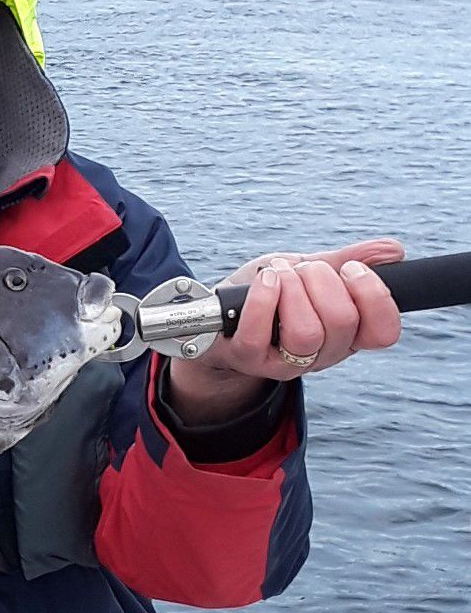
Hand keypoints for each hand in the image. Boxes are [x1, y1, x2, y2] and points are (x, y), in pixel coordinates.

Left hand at [168, 238, 404, 425]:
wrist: (218, 318)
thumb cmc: (269, 293)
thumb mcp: (309, 271)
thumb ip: (347, 261)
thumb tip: (393, 251)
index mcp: (347, 334)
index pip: (384, 331)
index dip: (373, 295)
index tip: (351, 270)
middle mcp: (322, 353)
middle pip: (342, 321)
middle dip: (321, 279)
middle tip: (302, 269)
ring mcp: (285, 361)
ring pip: (306, 331)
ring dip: (291, 288)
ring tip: (277, 274)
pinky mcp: (249, 357)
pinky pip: (259, 331)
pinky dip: (263, 296)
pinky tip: (264, 279)